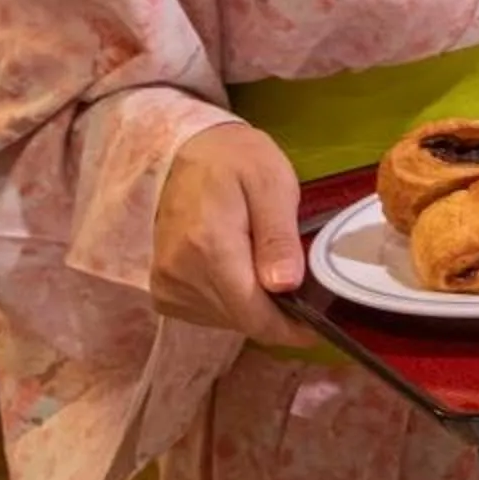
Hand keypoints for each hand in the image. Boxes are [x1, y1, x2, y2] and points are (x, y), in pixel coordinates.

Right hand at [153, 122, 315, 347]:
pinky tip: (240, 274)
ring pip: (224, 320)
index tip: (316, 328)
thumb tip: (284, 286)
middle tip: (301, 288)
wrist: (188, 150)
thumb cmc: (237, 161)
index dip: (289, 329)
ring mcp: (166, 283)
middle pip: (241, 321)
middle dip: (276, 314)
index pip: (253, 314)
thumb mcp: (273, 183)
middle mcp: (180, 273)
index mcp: (210, 247)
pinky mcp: (162, 288)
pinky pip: (205, 314)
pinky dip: (229, 303)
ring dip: (253, 308)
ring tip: (267, 269)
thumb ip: (278, 237)